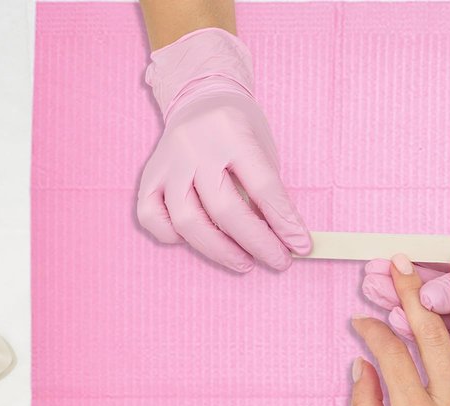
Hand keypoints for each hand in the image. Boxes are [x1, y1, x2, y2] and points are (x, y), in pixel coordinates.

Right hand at [137, 28, 310, 272]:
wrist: (199, 99)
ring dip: (220, 251)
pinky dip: (174, 238)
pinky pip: (152, 219)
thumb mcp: (262, 151)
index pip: (263, 187)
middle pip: (225, 209)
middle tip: (278, 261)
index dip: (285, 223)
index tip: (301, 246)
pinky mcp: (149, 177)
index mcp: (232, 132)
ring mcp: (168, 163)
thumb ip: (269, 194)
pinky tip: (200, 241)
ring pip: (188, 222)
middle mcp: (195, 146)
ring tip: (244, 262)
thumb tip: (285, 241)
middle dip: (257, 244)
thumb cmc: (238, 133)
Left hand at [362, 124, 449, 349]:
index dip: (422, 329)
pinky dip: (411, 273)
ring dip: (400, 288)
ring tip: (371, 277)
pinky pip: (434, 278)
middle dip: (402, 304)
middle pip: (439, 320)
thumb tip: (423, 303)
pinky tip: (386, 266)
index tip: (392, 315)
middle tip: (373, 289)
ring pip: (432, 300)